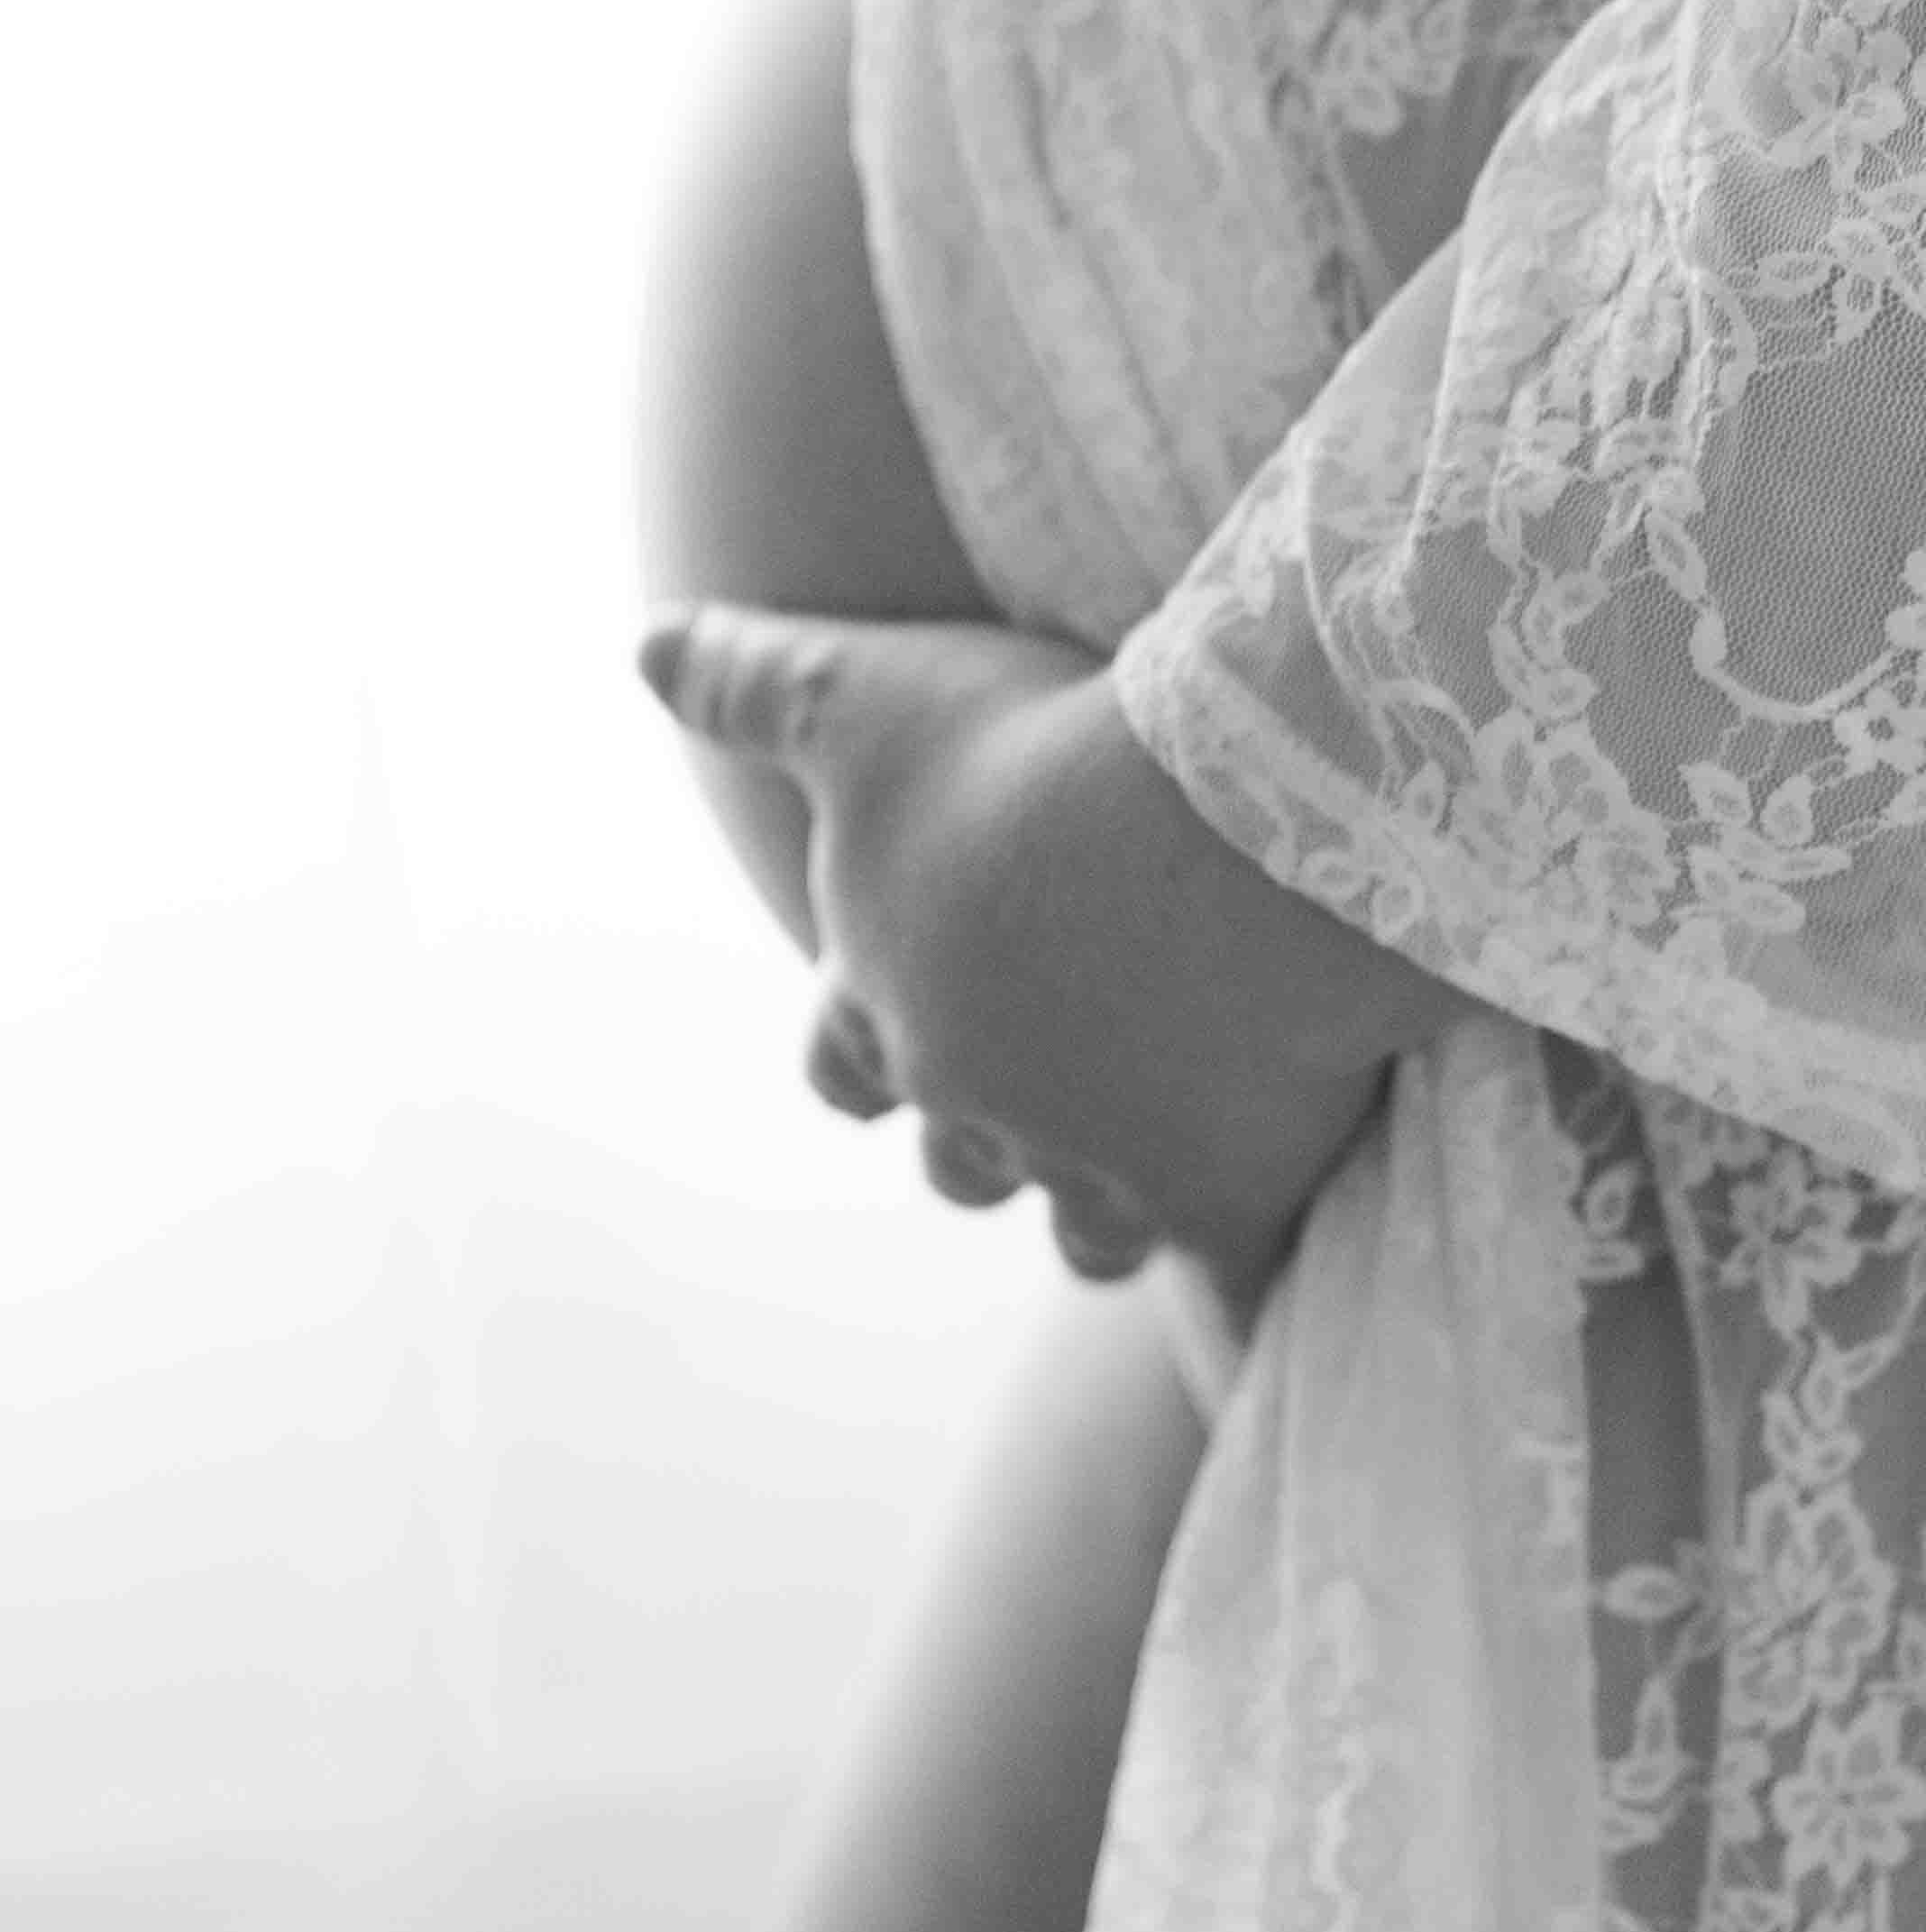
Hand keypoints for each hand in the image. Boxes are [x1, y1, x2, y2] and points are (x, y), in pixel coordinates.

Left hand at [634, 594, 1459, 1323]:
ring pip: (1088, 1233)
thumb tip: (643, 645)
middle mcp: (980, 1107)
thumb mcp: (865, 696)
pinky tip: (1276, 1264)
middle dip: (989, 1134)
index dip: (865, 1049)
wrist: (1226, 838)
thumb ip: (751, 685)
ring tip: (1153, 1166)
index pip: (843, 1060)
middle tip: (1047, 1085)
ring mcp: (1105, 1166)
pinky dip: (1251, 1285)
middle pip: (960, 1161)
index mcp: (887, 1001)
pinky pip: (1239, 1279)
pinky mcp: (1229, 1194)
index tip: (892, 1037)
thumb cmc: (1032, 760)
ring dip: (1107, 1206)